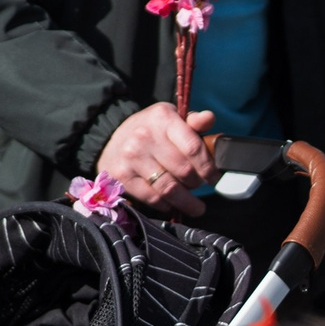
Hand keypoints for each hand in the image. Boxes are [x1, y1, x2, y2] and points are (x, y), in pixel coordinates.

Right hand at [96, 104, 220, 217]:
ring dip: (186, 201)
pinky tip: (171, 204)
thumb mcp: (170, 119)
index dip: (208, 167)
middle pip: (183, 170)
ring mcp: (132, 158)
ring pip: (169, 188)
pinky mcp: (122, 177)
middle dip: (197, 183)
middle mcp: (145, 136)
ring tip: (195, 207)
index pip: (193, 147)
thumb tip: (210, 118)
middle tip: (200, 187)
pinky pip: (152, 198)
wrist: (110, 139)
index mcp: (163, 119)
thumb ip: (193, 122)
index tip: (215, 178)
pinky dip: (166, 204)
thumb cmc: (150, 130)